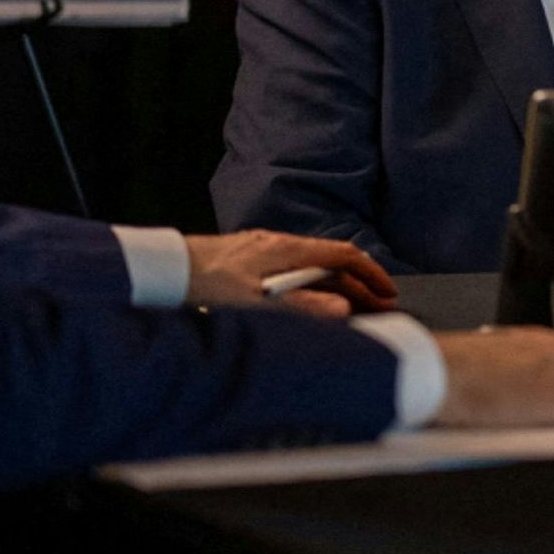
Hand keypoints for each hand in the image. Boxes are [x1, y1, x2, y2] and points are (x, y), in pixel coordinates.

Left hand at [183, 230, 393, 318]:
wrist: (165, 268)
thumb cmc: (206, 285)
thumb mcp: (256, 303)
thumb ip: (302, 307)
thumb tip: (343, 309)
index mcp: (287, 250)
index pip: (344, 255)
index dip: (371, 274)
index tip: (388, 293)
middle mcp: (279, 244)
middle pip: (331, 262)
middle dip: (358, 285)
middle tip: (377, 308)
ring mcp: (264, 249)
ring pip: (312, 265)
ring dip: (335, 286)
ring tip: (348, 308)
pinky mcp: (249, 258)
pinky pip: (293, 269)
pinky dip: (312, 284)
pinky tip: (306, 300)